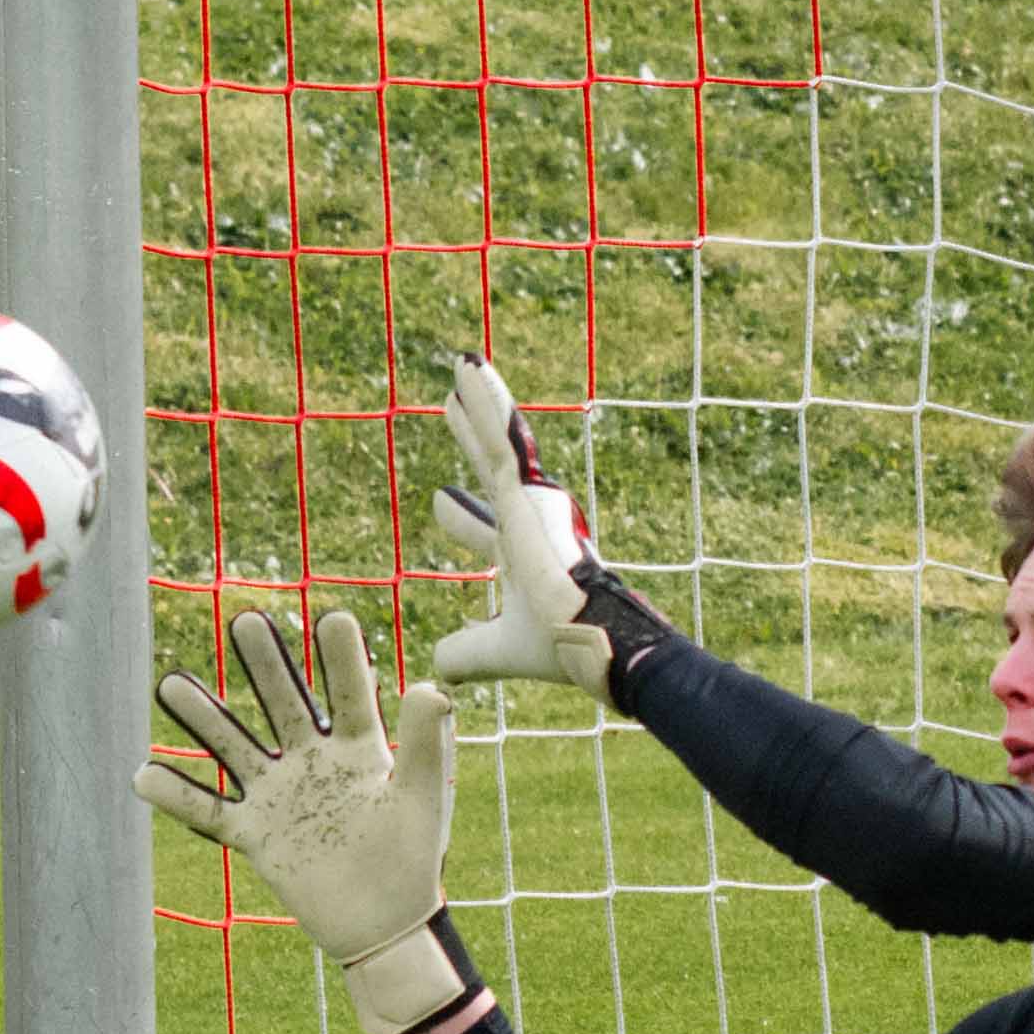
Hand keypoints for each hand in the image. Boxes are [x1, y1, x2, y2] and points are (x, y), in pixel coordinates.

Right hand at [129, 606, 481, 1033]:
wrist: (384, 926)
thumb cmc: (412, 862)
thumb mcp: (421, 800)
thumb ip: (425, 745)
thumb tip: (430, 687)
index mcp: (361, 751)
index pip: (350, 694)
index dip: (341, 659)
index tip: (332, 618)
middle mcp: (314, 764)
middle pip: (284, 706)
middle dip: (265, 666)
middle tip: (245, 621)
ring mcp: (281, 797)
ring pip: (235, 748)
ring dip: (204, 719)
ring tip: (169, 683)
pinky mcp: (257, 835)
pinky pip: (210, 813)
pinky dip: (177, 797)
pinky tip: (141, 775)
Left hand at [424, 352, 610, 694]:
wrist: (593, 642)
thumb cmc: (558, 645)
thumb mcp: (496, 651)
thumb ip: (467, 653)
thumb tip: (440, 669)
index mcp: (522, 556)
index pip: (486, 528)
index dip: (461, 517)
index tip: (440, 500)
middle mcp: (528, 524)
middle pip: (491, 469)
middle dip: (472, 437)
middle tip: (452, 406)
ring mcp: (531, 505)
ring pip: (497, 441)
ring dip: (480, 403)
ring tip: (462, 364)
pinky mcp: (528, 493)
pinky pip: (501, 437)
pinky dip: (486, 401)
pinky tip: (468, 369)